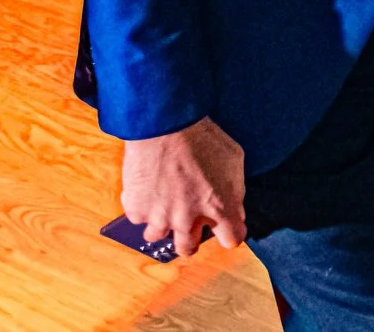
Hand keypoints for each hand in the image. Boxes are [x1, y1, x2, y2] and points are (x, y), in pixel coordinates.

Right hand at [121, 117, 246, 258]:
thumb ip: (236, 189)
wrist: (165, 125)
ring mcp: (161, 218)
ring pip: (158, 236)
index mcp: (220, 208)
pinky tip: (148, 189)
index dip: (229, 233)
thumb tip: (235, 207)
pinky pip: (139, 217)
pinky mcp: (137, 210)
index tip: (225, 229)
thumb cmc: (203, 137)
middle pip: (188, 248)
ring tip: (164, 205)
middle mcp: (189, 220)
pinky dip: (143, 207)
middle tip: (189, 224)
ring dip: (162, 224)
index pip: (231, 239)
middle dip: (190, 239)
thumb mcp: (234, 159)